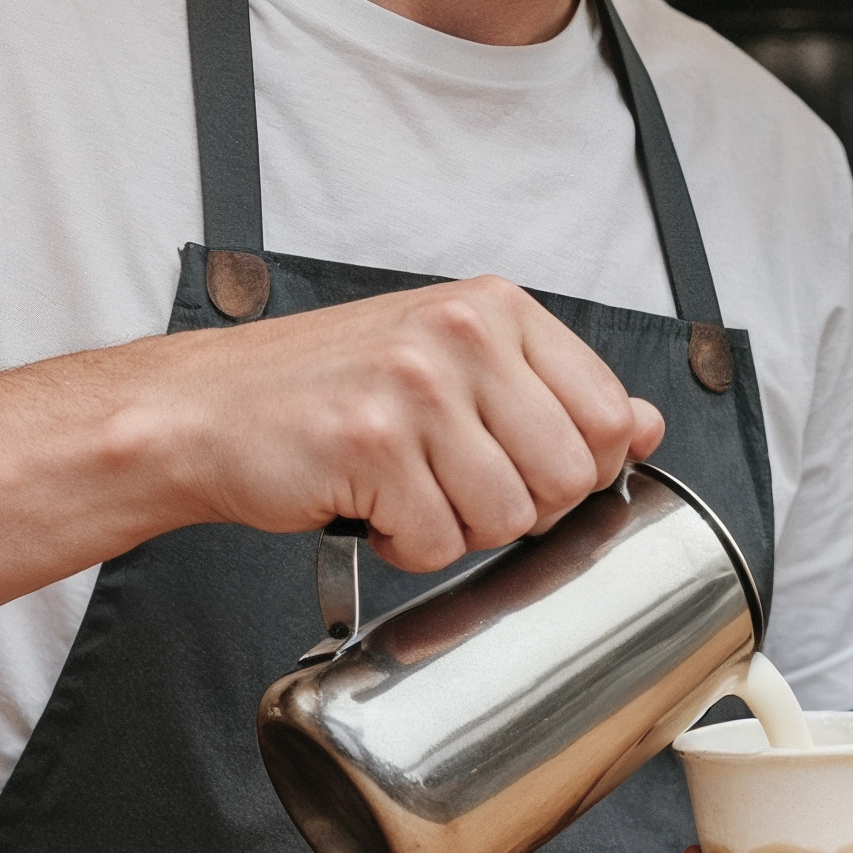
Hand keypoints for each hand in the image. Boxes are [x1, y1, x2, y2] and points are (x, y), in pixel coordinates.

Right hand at [144, 274, 663, 573]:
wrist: (205, 410)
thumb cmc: (324, 390)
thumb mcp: (452, 361)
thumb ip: (551, 391)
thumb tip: (647, 425)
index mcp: (495, 307)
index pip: (610, 414)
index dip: (576, 467)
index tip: (518, 463)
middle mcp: (462, 334)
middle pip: (570, 476)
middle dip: (518, 507)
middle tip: (451, 485)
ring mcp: (417, 386)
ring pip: (508, 518)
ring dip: (456, 529)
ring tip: (405, 490)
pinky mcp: (371, 444)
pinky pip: (437, 542)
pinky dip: (404, 545)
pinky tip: (368, 504)